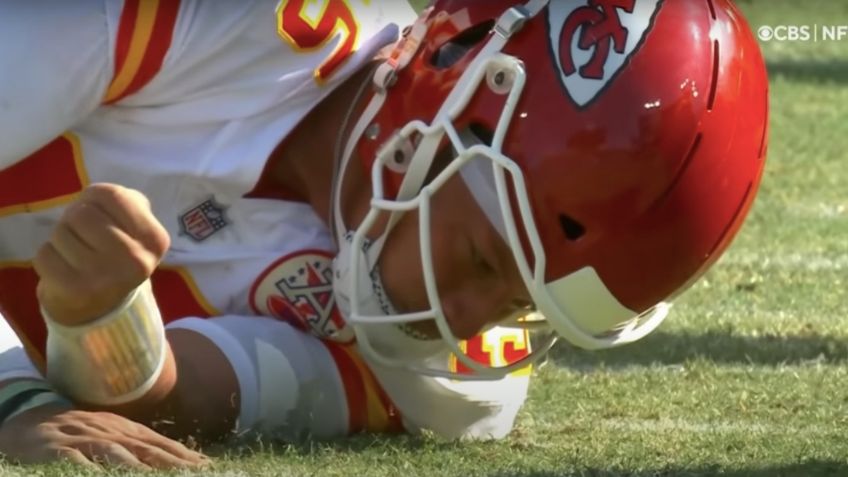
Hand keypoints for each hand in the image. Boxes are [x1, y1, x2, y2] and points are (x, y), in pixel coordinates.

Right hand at [0, 404, 209, 469]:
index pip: (163, 445)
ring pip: (115, 453)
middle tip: (196, 474)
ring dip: (137, 467)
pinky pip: (76, 461)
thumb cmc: (81, 433)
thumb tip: (184, 461)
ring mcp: (85, 440)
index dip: (186, 458)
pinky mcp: (58, 450)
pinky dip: (90, 469)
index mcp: (128, 431)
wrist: (32, 420)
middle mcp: (112, 433)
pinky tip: (104, 476)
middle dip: (173, 463)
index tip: (210, 468)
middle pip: (147, 449)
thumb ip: (145, 448)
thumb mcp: (115, 436)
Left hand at [33, 183, 170, 324]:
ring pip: (60, 232)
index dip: (96, 198)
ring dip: (62, 238)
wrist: (103, 303)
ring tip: (76, 252)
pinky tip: (65, 267)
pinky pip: (44, 254)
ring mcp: (105, 277)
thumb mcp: (137, 224)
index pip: (112, 195)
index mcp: (155, 239)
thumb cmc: (118, 250)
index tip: (101, 214)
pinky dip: (49, 256)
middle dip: (76, 219)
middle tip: (85, 236)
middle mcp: (136, 259)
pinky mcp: (75, 291)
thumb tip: (96, 196)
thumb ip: (126, 200)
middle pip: (82, 213)